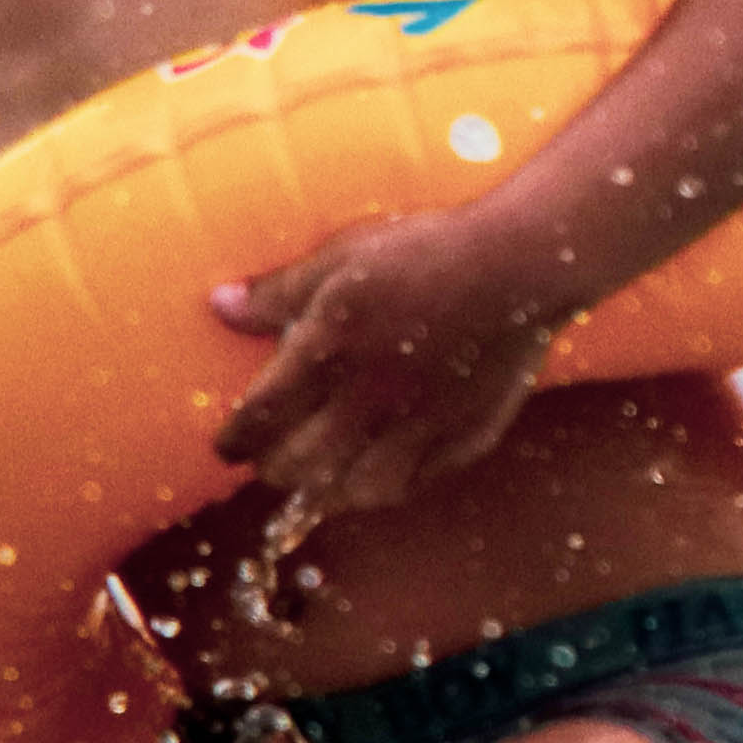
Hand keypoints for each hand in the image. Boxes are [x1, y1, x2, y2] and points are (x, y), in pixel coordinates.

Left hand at [208, 204, 566, 522]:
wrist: (521, 264)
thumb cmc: (427, 250)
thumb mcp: (342, 257)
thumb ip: (279, 292)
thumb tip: (221, 306)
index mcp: (329, 351)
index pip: (260, 419)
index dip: (234, 441)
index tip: (226, 448)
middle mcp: (369, 400)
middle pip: (299, 466)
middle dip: (272, 469)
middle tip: (267, 462)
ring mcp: (420, 425)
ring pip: (354, 491)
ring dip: (325, 492)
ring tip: (317, 481)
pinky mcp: (464, 436)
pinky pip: (415, 483)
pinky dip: (387, 486)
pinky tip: (380, 473)